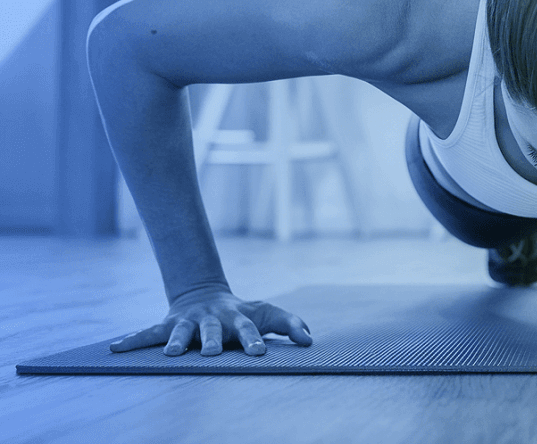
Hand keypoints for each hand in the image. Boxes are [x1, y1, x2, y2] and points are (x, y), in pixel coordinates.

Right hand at [109, 287, 312, 356]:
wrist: (205, 294)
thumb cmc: (242, 313)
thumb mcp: (267, 314)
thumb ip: (290, 324)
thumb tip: (309, 339)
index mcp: (238, 317)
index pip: (249, 328)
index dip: (254, 340)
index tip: (259, 353)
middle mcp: (212, 318)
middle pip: (213, 330)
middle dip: (212, 341)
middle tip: (211, 353)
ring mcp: (188, 321)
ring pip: (181, 330)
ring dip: (175, 341)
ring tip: (170, 354)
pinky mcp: (167, 324)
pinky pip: (147, 333)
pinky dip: (132, 340)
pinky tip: (115, 348)